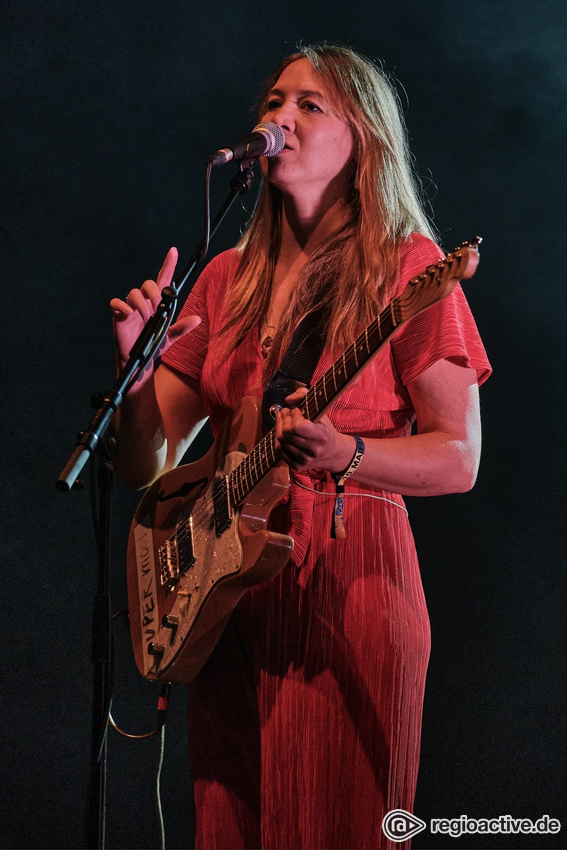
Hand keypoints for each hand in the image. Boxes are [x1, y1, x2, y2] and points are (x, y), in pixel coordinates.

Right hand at [110, 247, 199, 378]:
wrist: (139, 361)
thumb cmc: (153, 345)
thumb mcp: (170, 337)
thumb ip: (183, 327)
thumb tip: (198, 320)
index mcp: (157, 303)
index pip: (163, 279)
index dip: (168, 264)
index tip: (174, 251)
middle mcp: (144, 301)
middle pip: (148, 284)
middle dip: (154, 291)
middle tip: (157, 305)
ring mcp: (130, 307)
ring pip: (134, 292)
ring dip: (142, 303)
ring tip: (146, 317)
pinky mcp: (118, 315)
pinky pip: (116, 303)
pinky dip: (122, 306)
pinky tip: (128, 314)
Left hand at [275, 387, 355, 473]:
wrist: (333, 453)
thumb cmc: (325, 429)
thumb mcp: (321, 411)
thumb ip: (305, 396)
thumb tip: (288, 400)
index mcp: (322, 436)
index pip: (297, 426)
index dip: (294, 415)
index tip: (297, 410)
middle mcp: (313, 451)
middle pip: (286, 432)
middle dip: (284, 418)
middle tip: (287, 412)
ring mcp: (304, 460)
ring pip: (280, 440)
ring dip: (280, 426)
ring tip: (284, 419)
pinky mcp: (296, 466)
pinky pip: (279, 450)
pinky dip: (279, 439)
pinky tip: (284, 432)